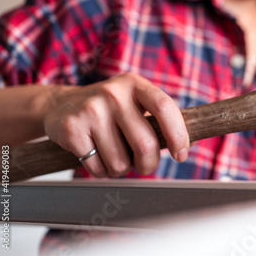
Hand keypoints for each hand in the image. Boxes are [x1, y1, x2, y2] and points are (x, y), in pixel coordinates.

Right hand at [43, 73, 188, 177]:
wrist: (60, 105)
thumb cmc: (110, 110)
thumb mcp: (136, 103)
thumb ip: (161, 119)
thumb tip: (195, 140)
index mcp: (135, 84)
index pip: (165, 107)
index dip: (178, 134)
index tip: (181, 155)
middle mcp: (113, 93)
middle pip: (145, 144)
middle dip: (148, 164)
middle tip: (143, 164)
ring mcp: (91, 110)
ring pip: (120, 162)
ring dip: (121, 168)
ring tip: (113, 153)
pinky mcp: (71, 129)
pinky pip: (98, 168)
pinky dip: (101, 171)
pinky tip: (94, 154)